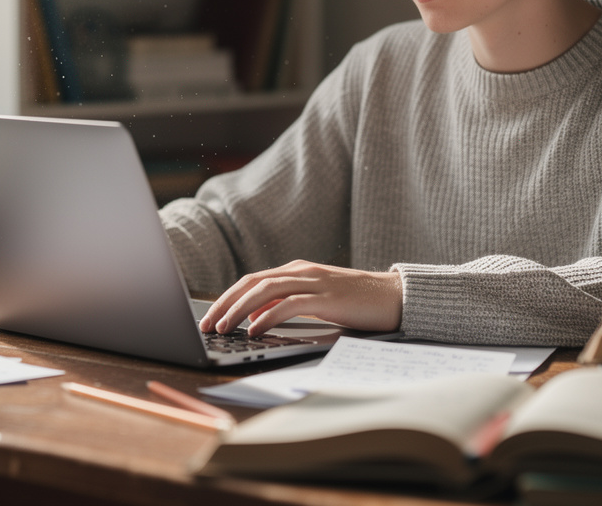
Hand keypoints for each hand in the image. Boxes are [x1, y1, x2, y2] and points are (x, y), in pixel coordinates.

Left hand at [198, 260, 401, 336]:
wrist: (395, 297)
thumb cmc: (356, 302)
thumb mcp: (315, 300)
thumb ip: (286, 303)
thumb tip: (254, 317)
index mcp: (295, 270)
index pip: (251, 281)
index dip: (227, 297)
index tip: (210, 316)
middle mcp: (301, 272)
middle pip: (251, 283)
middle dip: (225, 303)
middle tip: (207, 324)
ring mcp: (314, 282)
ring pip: (265, 291)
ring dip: (239, 310)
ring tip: (224, 328)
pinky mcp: (327, 298)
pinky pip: (289, 304)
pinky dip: (268, 316)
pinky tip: (254, 329)